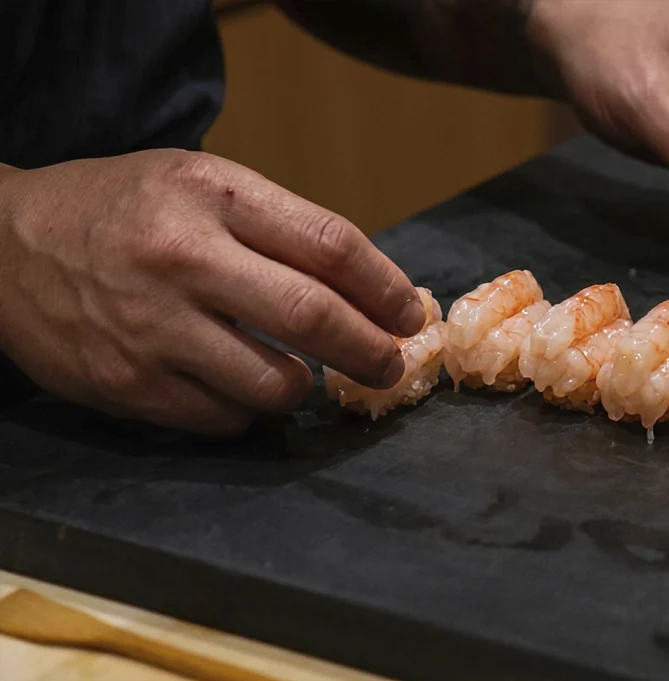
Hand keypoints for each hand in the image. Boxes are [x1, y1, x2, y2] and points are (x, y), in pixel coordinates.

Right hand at [0, 151, 424, 434]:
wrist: (3, 245)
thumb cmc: (120, 210)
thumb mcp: (200, 184)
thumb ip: (278, 227)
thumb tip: (368, 288)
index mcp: (212, 194)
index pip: (330, 245)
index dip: (385, 287)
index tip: (407, 312)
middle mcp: (183, 258)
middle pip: (313, 318)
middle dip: (370, 350)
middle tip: (388, 364)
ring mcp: (152, 328)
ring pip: (275, 385)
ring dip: (306, 386)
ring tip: (302, 372)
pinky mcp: (128, 385)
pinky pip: (224, 418)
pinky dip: (248, 409)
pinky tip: (238, 384)